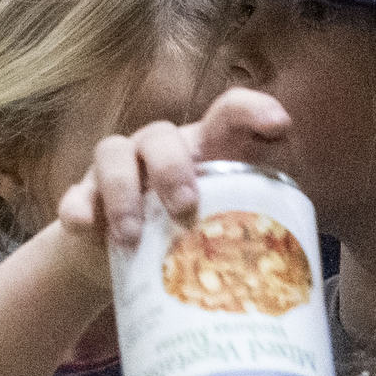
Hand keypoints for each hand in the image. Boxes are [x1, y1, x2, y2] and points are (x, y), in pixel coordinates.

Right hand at [53, 88, 297, 254]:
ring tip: (133, 238)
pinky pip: (75, 194)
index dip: (252, 110)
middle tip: (186, 207)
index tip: (278, 124)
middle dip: (173, 167)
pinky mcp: (83, 196)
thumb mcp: (220, 227)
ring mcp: (116, 170)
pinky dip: (78, 209)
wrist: (118, 265)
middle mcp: (158, 150)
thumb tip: (300, 261)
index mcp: (201, 150)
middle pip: (161, 134)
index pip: (227, 114)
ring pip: (113, 154)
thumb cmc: (184, 237)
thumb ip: (251, 226)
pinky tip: (84, 227)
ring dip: (123, 194)